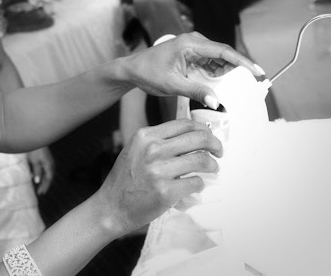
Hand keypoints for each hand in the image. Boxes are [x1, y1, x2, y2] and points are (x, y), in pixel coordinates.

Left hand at [27, 147, 55, 194]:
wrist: (36, 138)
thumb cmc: (35, 150)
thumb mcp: (35, 162)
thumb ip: (37, 171)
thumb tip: (38, 181)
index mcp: (49, 166)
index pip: (48, 179)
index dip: (45, 187)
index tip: (40, 193)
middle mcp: (50, 164)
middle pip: (48, 177)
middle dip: (44, 185)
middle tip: (40, 192)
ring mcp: (48, 161)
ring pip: (46, 173)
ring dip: (43, 180)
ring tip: (38, 186)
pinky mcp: (44, 158)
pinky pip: (44, 169)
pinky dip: (40, 174)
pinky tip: (34, 175)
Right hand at [96, 119, 222, 235]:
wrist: (112, 206)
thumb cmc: (125, 179)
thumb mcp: (136, 149)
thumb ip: (158, 140)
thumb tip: (191, 135)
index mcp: (145, 136)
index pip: (185, 124)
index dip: (204, 129)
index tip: (210, 136)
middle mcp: (152, 150)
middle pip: (198, 138)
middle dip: (215, 144)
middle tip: (218, 151)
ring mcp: (159, 171)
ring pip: (202, 160)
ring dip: (212, 165)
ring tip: (212, 169)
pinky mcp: (166, 192)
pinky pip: (196, 183)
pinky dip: (200, 184)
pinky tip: (196, 185)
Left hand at [122, 32, 263, 109]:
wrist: (133, 70)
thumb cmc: (148, 72)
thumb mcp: (172, 84)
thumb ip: (195, 91)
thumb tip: (216, 101)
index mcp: (190, 44)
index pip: (223, 51)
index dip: (243, 62)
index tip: (258, 72)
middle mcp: (194, 42)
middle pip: (224, 55)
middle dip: (239, 69)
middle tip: (254, 85)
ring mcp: (194, 48)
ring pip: (219, 60)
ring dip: (229, 73)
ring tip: (242, 88)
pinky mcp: (193, 56)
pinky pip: (211, 64)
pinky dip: (219, 75)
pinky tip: (226, 87)